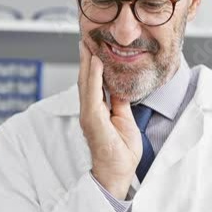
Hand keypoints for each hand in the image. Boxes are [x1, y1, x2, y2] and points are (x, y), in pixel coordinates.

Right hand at [78, 41, 141, 198]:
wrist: (118, 171)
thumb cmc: (121, 151)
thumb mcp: (124, 119)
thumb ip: (120, 103)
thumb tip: (120, 88)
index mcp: (97, 111)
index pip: (94, 84)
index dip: (94, 66)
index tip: (95, 49)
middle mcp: (90, 111)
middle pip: (87, 80)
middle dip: (86, 59)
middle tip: (86, 40)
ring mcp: (89, 115)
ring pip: (86, 83)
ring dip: (87, 63)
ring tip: (88, 45)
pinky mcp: (92, 119)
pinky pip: (92, 94)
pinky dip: (94, 77)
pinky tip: (96, 63)